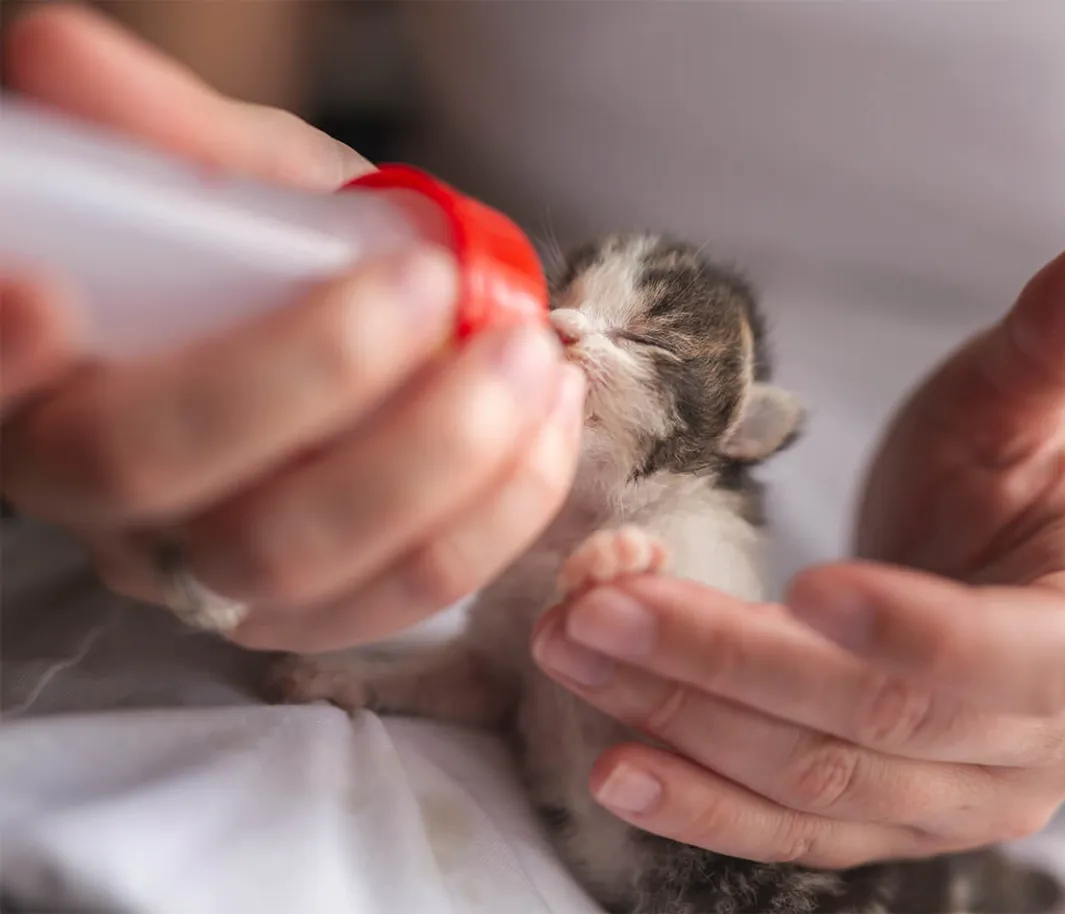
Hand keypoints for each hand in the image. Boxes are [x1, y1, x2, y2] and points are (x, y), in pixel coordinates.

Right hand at [0, 6, 584, 650]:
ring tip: (520, 358)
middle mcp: (102, 497)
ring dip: (433, 461)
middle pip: (158, 476)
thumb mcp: (210, 170)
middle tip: (430, 286)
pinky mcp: (319, 606)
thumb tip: (75, 71)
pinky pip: (400, 597)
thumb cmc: (264, 248)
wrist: (353, 322)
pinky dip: (492, 512)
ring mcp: (209, 570)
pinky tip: (542, 417)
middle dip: (310, 378)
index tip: (55, 294)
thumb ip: (155, 134)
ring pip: (292, 566)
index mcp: (42, 378)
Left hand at [530, 222, 1064, 866]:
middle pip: (878, 724)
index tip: (806, 582)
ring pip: (815, 784)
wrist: (994, 597)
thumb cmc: (998, 491)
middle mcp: (1042, 748)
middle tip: (600, 602)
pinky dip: (700, 807)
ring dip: (684, 720)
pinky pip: (789, 835)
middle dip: (731, 665)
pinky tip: (615, 766)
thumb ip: (1060, 341)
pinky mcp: (882, 830)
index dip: (915, 628)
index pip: (1016, 657)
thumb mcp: (1015, 412)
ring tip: (572, 648)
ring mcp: (957, 805)